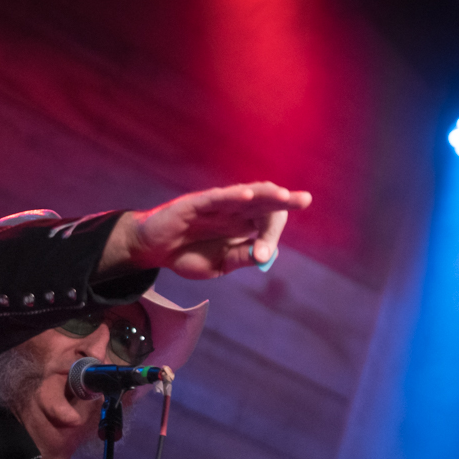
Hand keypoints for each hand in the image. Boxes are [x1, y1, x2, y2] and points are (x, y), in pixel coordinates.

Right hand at [100, 182, 310, 279]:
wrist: (153, 252)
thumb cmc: (187, 255)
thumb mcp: (220, 265)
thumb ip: (240, 258)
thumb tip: (265, 254)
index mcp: (240, 224)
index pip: (266, 222)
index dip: (271, 234)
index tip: (266, 251)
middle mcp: (232, 210)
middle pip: (263, 201)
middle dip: (284, 200)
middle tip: (305, 199)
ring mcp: (215, 205)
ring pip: (244, 194)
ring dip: (264, 194)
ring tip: (283, 195)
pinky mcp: (195, 203)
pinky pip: (217, 198)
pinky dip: (232, 196)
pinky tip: (248, 196)